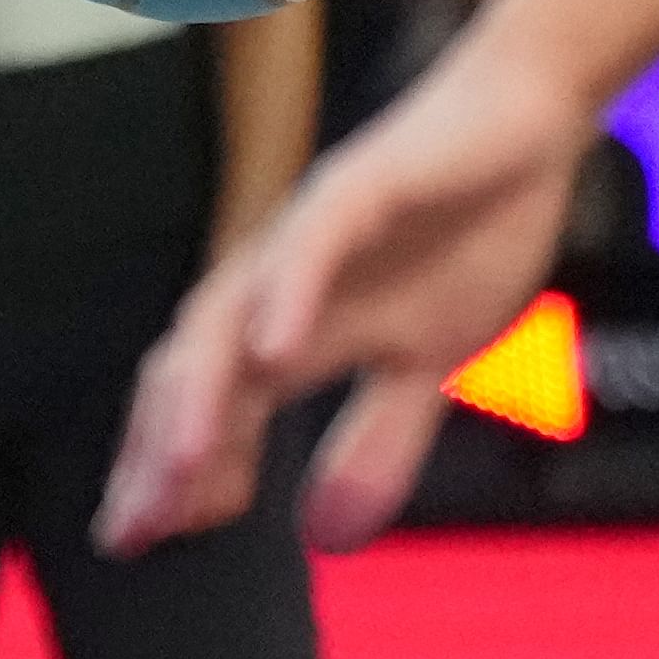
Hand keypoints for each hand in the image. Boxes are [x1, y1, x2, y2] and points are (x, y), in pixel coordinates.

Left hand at [93, 19, 600, 556]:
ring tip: (179, 467)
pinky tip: (273, 350)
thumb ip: (374, 442)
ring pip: (232, 311)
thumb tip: (324, 540)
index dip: (170, 472)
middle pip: (194, 367)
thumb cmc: (468, 228)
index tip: (132, 543)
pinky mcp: (365, 182)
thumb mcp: (429, 364)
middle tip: (130, 528)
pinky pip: (314, 240)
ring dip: (202, 390)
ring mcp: (312, 229)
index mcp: (290, 320)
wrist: (528, 115)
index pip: (210, 405)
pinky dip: (288, 292)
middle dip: (159, 450)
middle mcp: (279, 277)